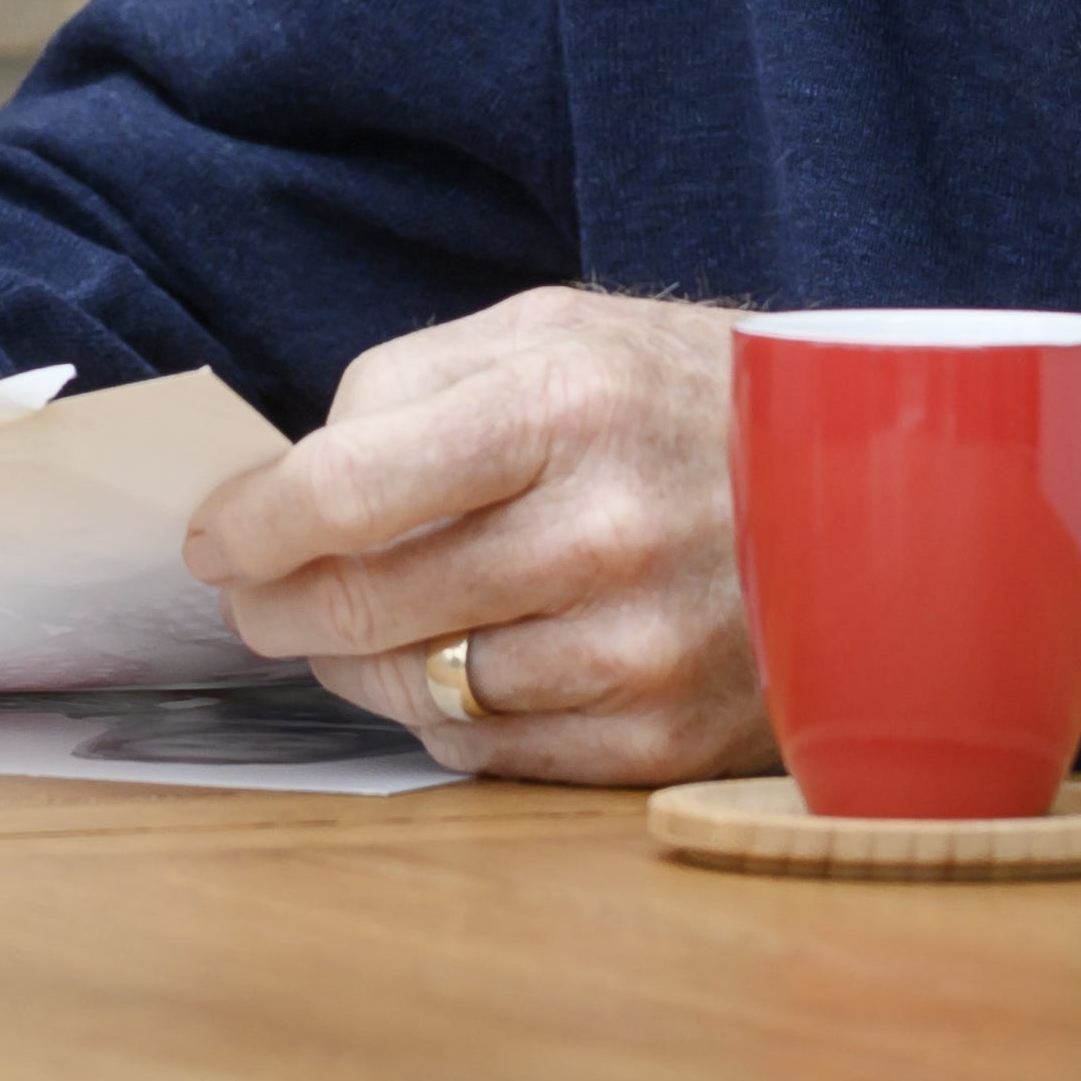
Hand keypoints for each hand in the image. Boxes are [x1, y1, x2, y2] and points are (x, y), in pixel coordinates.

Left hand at [179, 288, 763, 785]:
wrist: (863, 487)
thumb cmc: (673, 396)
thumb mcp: (549, 327)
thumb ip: (404, 384)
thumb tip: (286, 481)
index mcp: (562, 406)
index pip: (344, 491)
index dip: (251, 526)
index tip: (216, 538)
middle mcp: (601, 534)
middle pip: (361, 605)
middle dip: (277, 605)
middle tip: (257, 595)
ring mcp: (637, 650)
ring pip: (415, 691)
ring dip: (356, 663)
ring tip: (355, 623)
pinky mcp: (661, 742)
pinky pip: (486, 752)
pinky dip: (445, 713)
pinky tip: (460, 661)